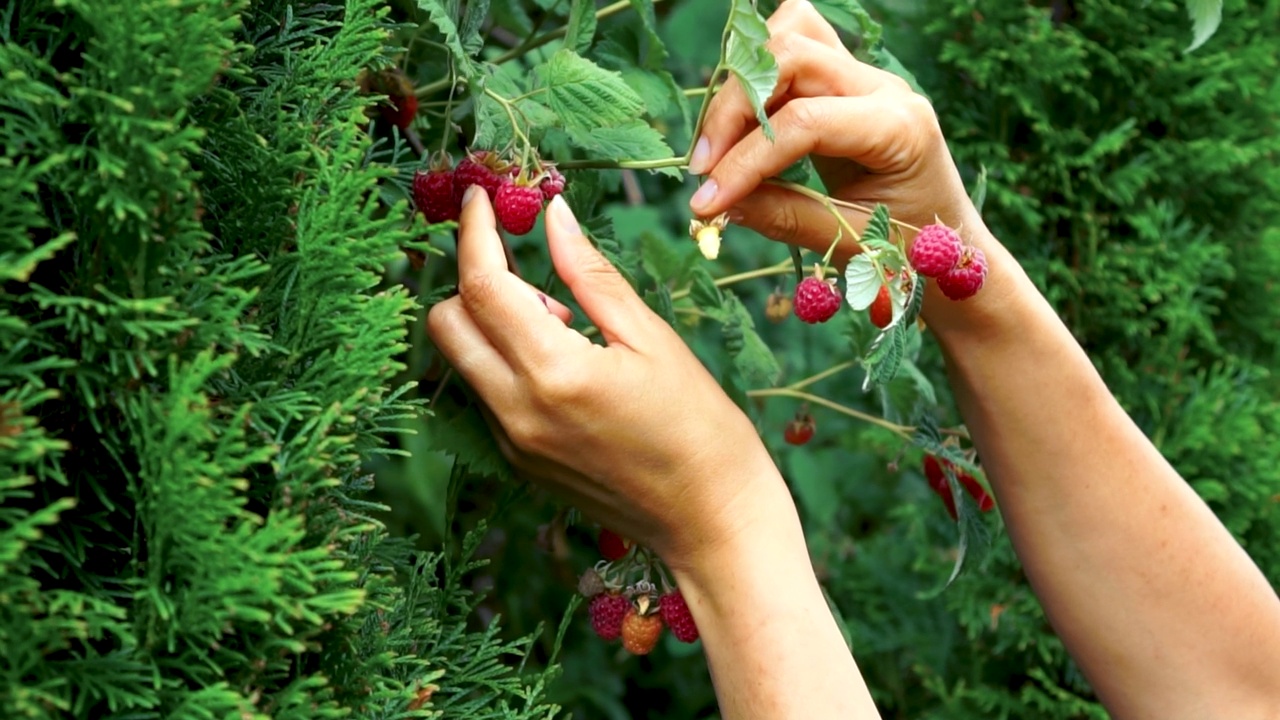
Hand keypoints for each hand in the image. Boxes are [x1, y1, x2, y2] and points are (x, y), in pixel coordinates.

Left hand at [426, 188, 793, 571]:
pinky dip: (505, 362)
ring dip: (491, 325)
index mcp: (554, 372)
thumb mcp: (651, 337)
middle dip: (473, 282)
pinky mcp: (517, 462)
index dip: (474, 232)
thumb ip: (590, 274)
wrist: (710, 518)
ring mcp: (511, 443)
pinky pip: (485, 394)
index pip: (482, 285)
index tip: (481, 198)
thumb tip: (552, 215)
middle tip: (534, 277)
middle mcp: (516, 412)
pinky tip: (563, 366)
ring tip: (564, 328)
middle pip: (446, 324)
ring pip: (461, 360)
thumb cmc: (698, 424)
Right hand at [690, 0, 979, 246]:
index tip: (704, 201)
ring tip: (720, 145)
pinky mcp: (846, 79)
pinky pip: (798, 42)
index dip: (744, 160)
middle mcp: (883, 88)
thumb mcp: (848, 243)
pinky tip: (743, 121)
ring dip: (743, 83)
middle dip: (733, 111)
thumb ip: (784, 217)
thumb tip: (715, 203)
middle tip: (702, 170)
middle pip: (791, 57)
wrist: (949, 245)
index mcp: (898, 128)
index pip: (803, 122)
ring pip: (792, 34)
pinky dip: (760, 71)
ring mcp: (865, 76)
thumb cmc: (908, 248)